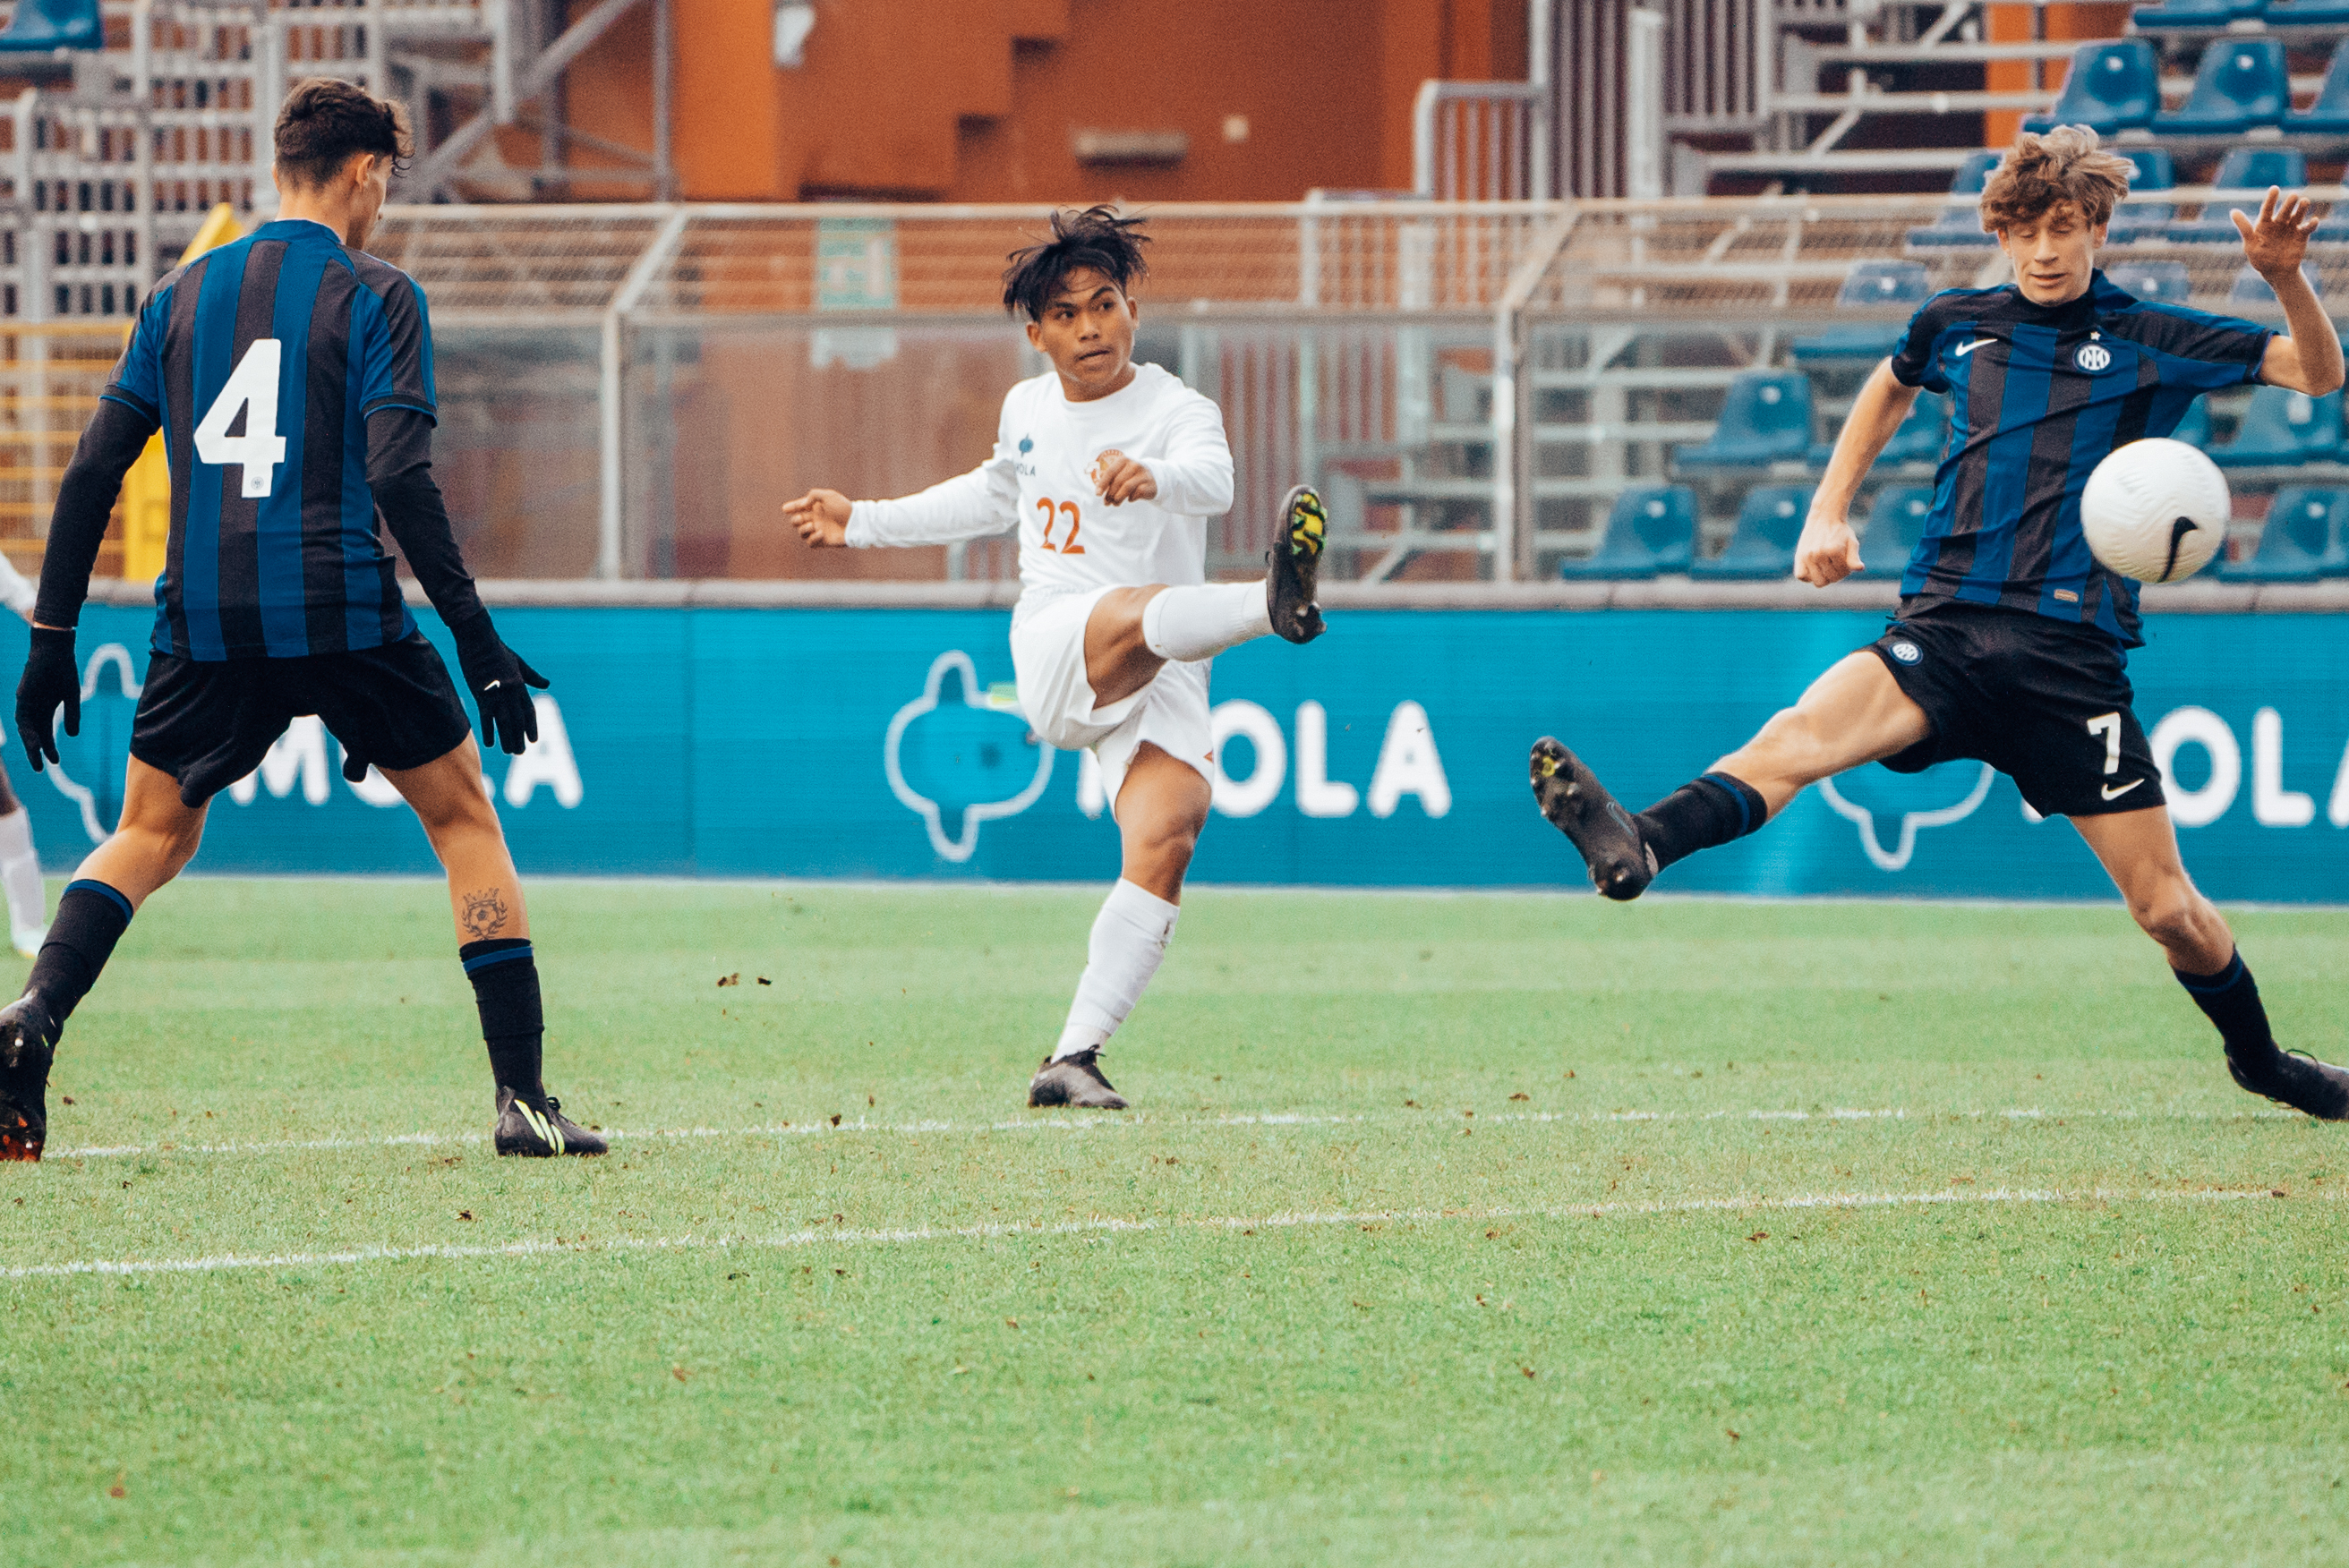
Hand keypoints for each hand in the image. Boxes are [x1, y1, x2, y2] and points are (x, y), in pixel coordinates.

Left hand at [14, 626, 77, 770]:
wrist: (55, 651)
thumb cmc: (64, 671)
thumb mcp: (72, 697)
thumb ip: (72, 716)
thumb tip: (72, 736)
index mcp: (45, 709)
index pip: (44, 734)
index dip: (48, 748)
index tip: (55, 762)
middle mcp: (33, 708)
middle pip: (32, 735)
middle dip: (35, 751)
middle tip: (40, 769)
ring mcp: (26, 703)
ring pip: (25, 728)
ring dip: (29, 743)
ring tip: (36, 757)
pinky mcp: (22, 696)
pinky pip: (22, 717)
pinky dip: (27, 729)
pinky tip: (33, 740)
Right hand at [448, 611, 548, 756]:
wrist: (479, 640)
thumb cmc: (498, 650)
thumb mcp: (519, 662)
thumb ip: (533, 676)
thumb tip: (547, 684)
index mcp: (520, 686)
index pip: (530, 711)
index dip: (532, 727)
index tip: (534, 740)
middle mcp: (511, 693)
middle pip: (519, 721)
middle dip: (520, 738)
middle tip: (521, 753)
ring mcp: (497, 694)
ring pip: (506, 723)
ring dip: (508, 739)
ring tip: (510, 752)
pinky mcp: (482, 694)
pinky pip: (487, 718)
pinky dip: (489, 732)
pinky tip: (490, 744)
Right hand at [783, 489, 851, 545]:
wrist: (855, 523)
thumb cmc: (843, 508)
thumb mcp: (828, 496)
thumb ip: (813, 495)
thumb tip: (802, 505)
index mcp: (816, 507)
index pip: (799, 507)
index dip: (791, 508)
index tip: (785, 509)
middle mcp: (816, 519)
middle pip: (796, 521)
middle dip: (796, 520)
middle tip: (801, 518)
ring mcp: (818, 530)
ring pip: (801, 533)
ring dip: (804, 529)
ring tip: (813, 525)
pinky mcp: (823, 541)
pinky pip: (810, 543)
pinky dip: (812, 538)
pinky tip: (821, 533)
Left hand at [1091, 450, 1156, 505]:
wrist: (1152, 477)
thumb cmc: (1130, 476)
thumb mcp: (1119, 472)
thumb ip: (1108, 477)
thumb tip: (1099, 487)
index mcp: (1124, 460)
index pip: (1110, 472)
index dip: (1103, 484)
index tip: (1097, 494)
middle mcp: (1134, 465)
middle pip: (1118, 481)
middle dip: (1110, 494)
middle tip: (1106, 503)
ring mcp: (1143, 474)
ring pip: (1127, 488)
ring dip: (1118, 498)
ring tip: (1115, 503)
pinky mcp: (1150, 484)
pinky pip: (1137, 494)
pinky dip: (1131, 498)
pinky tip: (1129, 499)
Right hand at [1794, 515, 1862, 586]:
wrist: (1824, 517)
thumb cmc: (1840, 532)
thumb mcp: (1851, 543)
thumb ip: (1854, 558)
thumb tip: (1860, 569)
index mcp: (1833, 550)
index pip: (1842, 573)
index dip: (1846, 570)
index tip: (1845, 563)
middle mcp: (1819, 553)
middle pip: (1829, 579)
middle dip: (1835, 575)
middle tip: (1836, 566)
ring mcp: (1807, 556)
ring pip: (1816, 581)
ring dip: (1823, 577)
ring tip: (1826, 568)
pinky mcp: (1799, 556)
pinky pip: (1801, 576)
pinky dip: (1808, 577)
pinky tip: (1815, 570)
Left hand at [2233, 187, 2318, 281]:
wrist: (2276, 272)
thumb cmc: (2260, 258)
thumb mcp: (2250, 243)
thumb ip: (2244, 227)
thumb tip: (2233, 211)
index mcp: (2265, 224)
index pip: (2267, 209)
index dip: (2271, 199)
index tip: (2275, 189)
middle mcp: (2279, 223)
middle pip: (2284, 211)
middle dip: (2289, 203)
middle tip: (2293, 195)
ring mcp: (2291, 228)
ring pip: (2297, 215)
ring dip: (2301, 209)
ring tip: (2304, 201)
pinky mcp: (2301, 235)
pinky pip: (2307, 228)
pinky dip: (2311, 224)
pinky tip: (2314, 221)